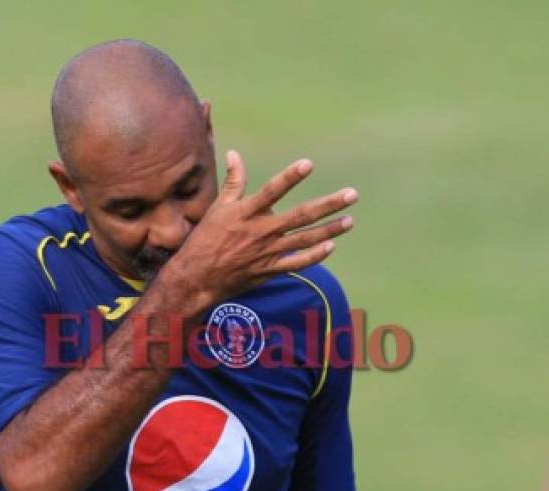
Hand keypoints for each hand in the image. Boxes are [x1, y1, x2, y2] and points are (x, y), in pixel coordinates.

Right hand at [163, 150, 356, 308]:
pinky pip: (297, 263)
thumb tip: (235, 154)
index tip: (308, 164)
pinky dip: (314, 256)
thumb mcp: (217, 208)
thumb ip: (233, 181)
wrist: (196, 278)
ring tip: (350, 220)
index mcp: (246, 212)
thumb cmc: (205, 239)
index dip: (290, 177)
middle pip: (301, 216)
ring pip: (305, 239)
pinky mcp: (269, 269)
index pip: (272, 190)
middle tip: (352, 195)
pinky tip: (330, 246)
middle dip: (329, 205)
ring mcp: (267, 252)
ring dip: (330, 230)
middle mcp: (261, 231)